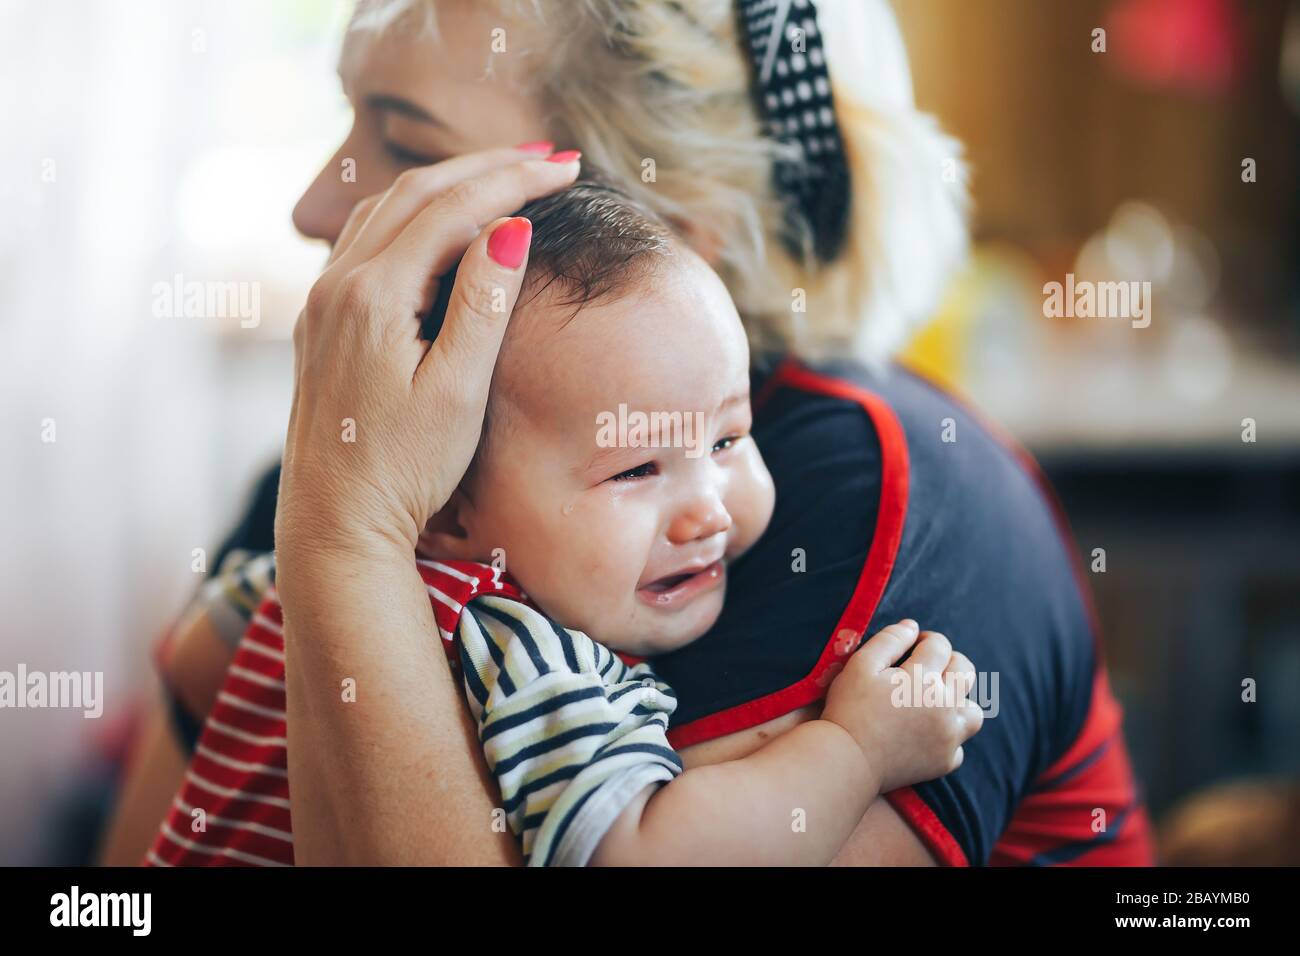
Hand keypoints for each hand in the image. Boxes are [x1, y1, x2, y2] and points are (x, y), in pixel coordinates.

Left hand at [275, 148, 580, 568]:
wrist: (335, 523)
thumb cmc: (403, 469)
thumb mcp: (457, 391)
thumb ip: (482, 304)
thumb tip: (511, 228)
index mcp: (372, 295)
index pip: (453, 208)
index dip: (515, 181)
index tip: (567, 168)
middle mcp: (337, 284)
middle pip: (417, 192)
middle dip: (487, 166)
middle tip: (550, 158)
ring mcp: (323, 300)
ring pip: (388, 208)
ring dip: (449, 184)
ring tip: (507, 176)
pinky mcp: (323, 320)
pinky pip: (368, 238)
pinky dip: (415, 213)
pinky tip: (444, 223)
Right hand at [822, 620, 983, 792]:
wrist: (847, 760)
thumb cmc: (849, 708)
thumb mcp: (860, 664)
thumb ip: (889, 640)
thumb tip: (912, 627)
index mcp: (924, 678)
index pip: (940, 645)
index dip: (925, 639)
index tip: (912, 645)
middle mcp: (945, 705)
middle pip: (965, 671)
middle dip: (948, 661)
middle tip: (925, 667)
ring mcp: (948, 736)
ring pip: (973, 711)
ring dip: (959, 700)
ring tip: (935, 701)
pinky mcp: (944, 761)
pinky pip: (960, 745)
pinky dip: (948, 737)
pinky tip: (927, 733)